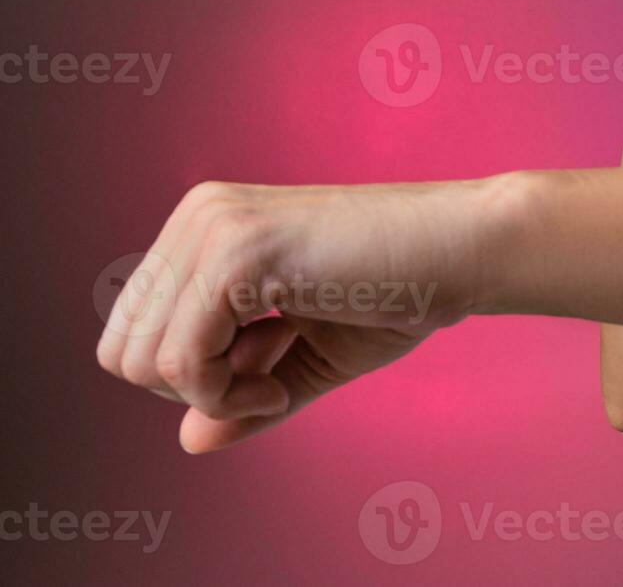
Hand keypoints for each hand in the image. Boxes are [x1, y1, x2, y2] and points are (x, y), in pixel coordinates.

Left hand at [95, 178, 496, 452]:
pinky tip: (280, 383)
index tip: (266, 375)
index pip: (133, 331)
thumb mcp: (310, 357)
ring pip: (143, 360)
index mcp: (206, 227)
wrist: (465, 250)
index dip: (192, 378)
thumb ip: (246, 394)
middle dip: (194, 390)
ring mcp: (212, 228)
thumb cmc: (402, 291)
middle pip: (124, 350)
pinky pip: (181, 361)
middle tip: (270, 381)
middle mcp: (197, 216)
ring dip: (215, 395)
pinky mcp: (237, 253)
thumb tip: (187, 440)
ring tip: (280, 376)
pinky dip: (227, 396)